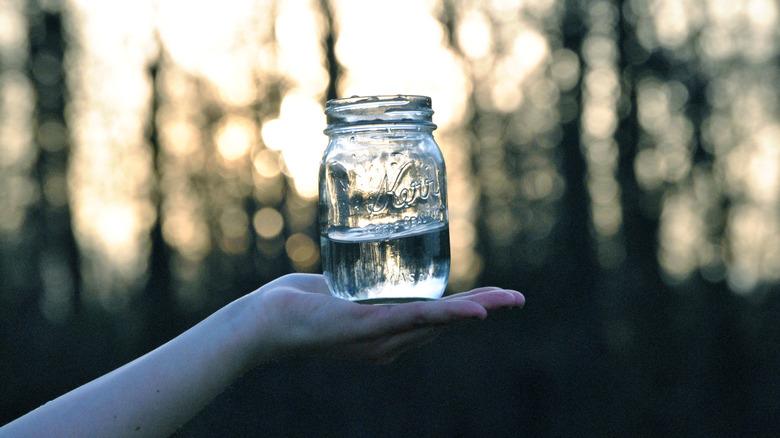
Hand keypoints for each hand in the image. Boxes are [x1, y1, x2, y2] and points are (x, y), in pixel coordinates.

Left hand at [248, 274, 524, 363]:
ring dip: (476, 310)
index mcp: (385, 334)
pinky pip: (413, 320)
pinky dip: (446, 317)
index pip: (434, 319)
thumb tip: (369, 263)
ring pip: (437, 321)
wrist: (261, 322)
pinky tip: (473, 313)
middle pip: (444, 323)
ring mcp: (378, 336)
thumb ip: (358, 285)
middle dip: (484, 309)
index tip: (494, 298)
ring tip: (509, 301)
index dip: (466, 309)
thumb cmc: (296, 306)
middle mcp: (387, 342)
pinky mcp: (366, 328)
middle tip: (518, 300)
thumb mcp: (337, 292)